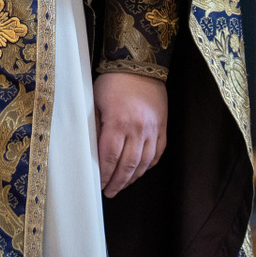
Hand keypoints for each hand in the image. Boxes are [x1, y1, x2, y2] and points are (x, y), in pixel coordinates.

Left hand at [93, 71, 167, 197]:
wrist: (140, 64)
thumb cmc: (113, 81)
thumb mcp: (96, 102)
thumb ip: (96, 127)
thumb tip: (92, 152)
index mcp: (119, 122)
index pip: (110, 157)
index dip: (104, 174)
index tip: (99, 184)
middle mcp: (139, 129)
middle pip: (128, 165)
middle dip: (118, 182)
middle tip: (110, 192)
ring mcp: (154, 129)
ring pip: (144, 162)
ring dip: (133, 177)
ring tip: (123, 185)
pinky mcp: (163, 127)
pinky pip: (158, 153)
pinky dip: (149, 165)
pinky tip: (140, 171)